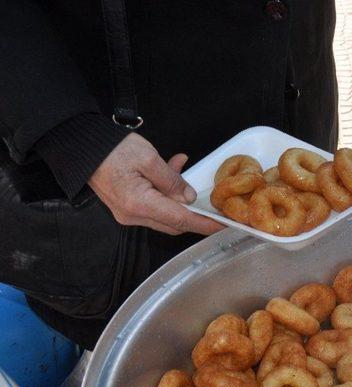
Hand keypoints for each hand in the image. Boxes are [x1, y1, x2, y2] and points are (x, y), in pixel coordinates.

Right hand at [88, 132, 223, 235]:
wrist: (81, 146)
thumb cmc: (111, 149)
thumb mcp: (149, 158)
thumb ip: (172, 180)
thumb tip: (188, 198)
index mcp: (139, 204)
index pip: (180, 220)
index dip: (204, 224)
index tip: (222, 225)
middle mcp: (132, 215)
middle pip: (174, 223)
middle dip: (195, 214)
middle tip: (212, 202)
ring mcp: (127, 213)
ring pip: (165, 214)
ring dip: (178, 198)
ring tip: (181, 169)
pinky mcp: (125, 207)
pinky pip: (153, 206)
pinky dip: (165, 194)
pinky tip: (170, 171)